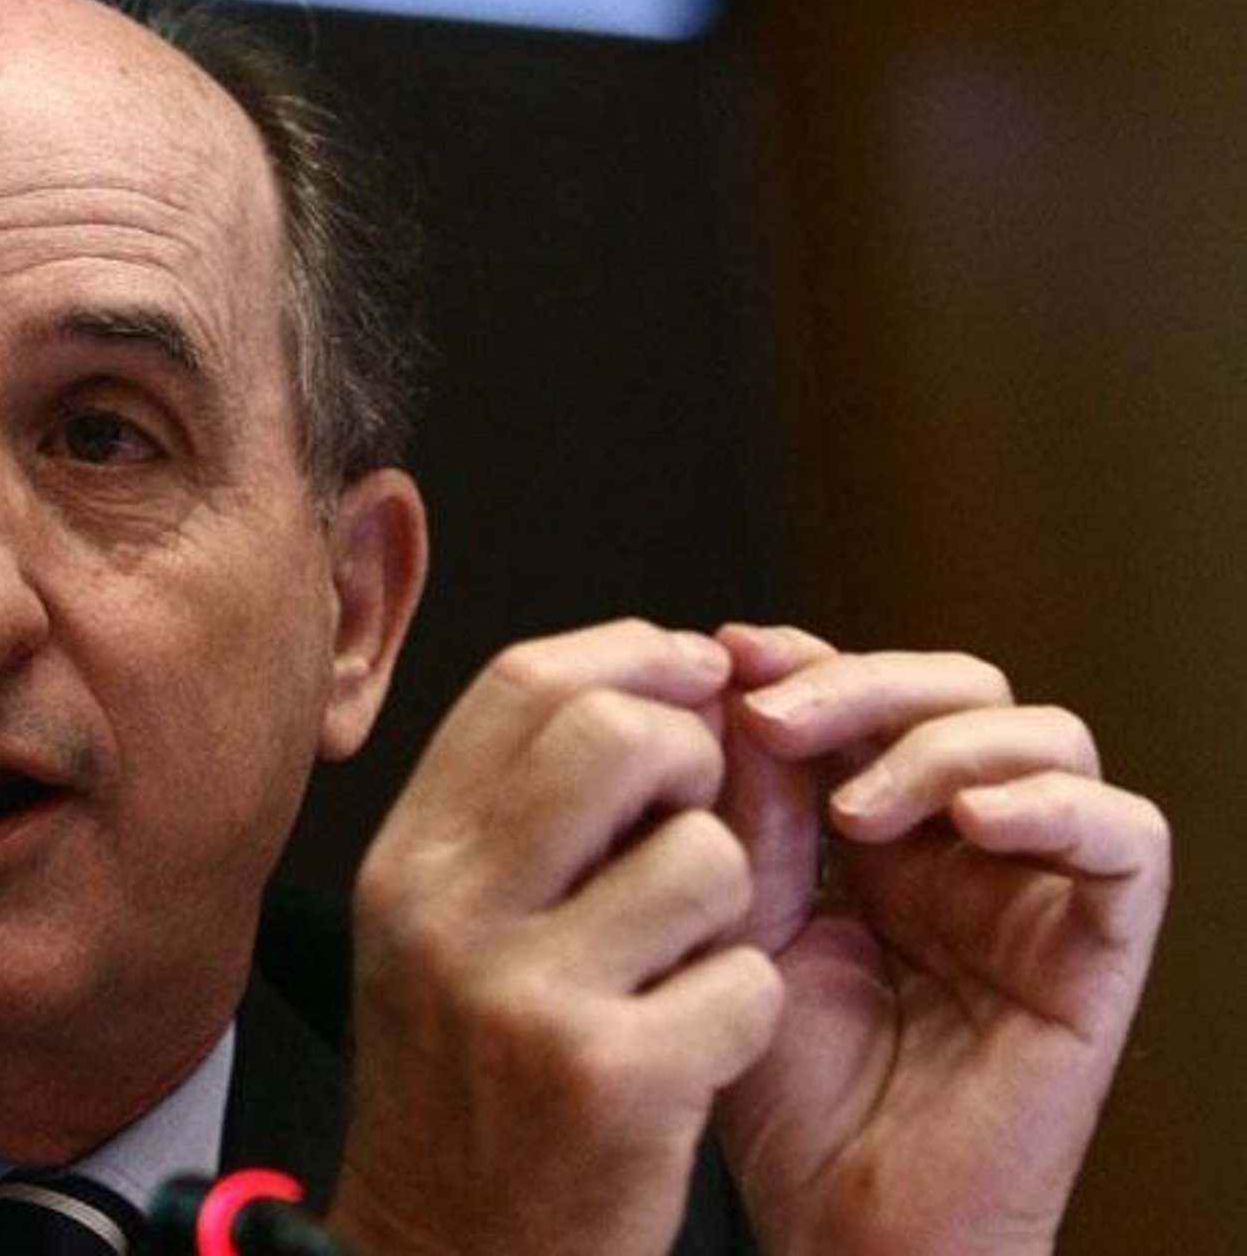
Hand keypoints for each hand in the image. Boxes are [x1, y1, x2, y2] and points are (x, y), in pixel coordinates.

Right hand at [327, 621, 783, 1255]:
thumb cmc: (470, 1087)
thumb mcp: (446, 929)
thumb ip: (520, 812)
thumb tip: (654, 684)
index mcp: (410, 858)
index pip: (522, 682)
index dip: (631, 652)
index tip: (697, 666)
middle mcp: (450, 909)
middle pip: (614, 733)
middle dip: (694, 756)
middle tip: (697, 818)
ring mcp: (525, 994)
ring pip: (703, 857)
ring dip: (729, 904)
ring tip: (683, 961)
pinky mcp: (610, 1080)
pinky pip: (747, 981)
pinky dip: (746, 1012)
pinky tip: (693, 1052)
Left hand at [714, 622, 1170, 1255]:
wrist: (841, 1231)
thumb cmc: (784, 1095)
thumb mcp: (742, 917)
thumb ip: (752, 806)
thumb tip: (736, 673)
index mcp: (876, 825)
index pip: (869, 689)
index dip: (807, 656)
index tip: (725, 654)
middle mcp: (961, 843)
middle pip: (956, 688)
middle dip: (862, 681)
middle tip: (774, 716)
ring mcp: (1032, 890)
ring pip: (1047, 735)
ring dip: (943, 741)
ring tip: (855, 806)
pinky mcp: (1095, 953)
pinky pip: (1127, 841)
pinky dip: (1058, 806)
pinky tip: (975, 823)